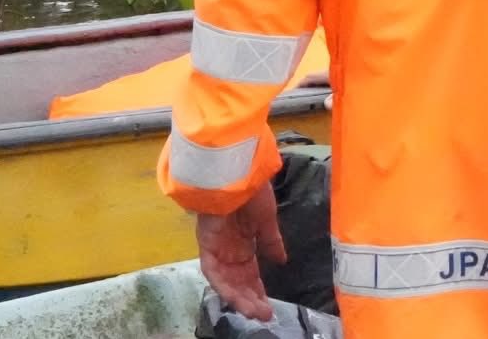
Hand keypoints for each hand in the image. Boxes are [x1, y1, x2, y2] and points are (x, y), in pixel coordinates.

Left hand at [196, 181, 285, 321]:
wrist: (238, 172)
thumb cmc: (254, 192)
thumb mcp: (267, 220)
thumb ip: (271, 241)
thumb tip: (281, 260)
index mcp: (243, 242)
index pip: (250, 273)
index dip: (259, 290)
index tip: (269, 306)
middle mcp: (228, 249)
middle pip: (238, 281)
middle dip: (250, 299)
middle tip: (265, 314)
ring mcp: (216, 248)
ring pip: (225, 281)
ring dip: (239, 297)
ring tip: (255, 311)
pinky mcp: (206, 244)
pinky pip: (213, 271)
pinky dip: (224, 285)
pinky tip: (238, 297)